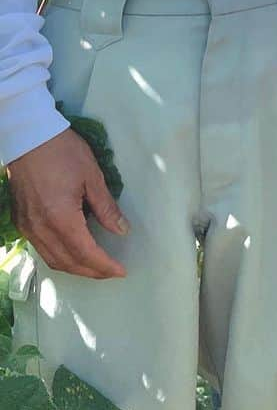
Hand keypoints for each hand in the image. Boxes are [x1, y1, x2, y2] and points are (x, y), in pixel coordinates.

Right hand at [8, 129, 128, 279]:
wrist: (29, 138)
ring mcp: (28, 227)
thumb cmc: (63, 151)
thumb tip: (122, 230)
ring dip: (75, 267)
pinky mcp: (21, 222)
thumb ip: (106, 207)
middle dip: (92, 272)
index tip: (121, 271)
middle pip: (68, 262)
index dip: (104, 266)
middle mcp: (41, 229)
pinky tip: (73, 251)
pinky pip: (41, 249)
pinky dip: (59, 257)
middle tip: (112, 271)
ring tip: (96, 265)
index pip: (86, 253)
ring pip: (52, 259)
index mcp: (61, 218)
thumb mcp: (92, 176)